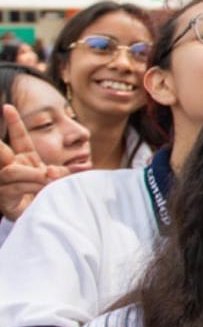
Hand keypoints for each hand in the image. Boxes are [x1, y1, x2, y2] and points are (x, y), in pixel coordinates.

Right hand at [0, 105, 67, 221]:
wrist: (42, 219)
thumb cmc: (47, 195)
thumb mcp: (59, 180)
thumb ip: (64, 172)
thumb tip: (72, 168)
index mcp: (25, 159)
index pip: (19, 138)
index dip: (14, 123)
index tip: (8, 107)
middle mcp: (11, 168)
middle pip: (3, 152)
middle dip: (0, 148)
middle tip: (6, 148)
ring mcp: (4, 183)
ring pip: (13, 171)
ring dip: (32, 175)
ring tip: (46, 180)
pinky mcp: (4, 199)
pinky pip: (14, 187)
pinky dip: (30, 186)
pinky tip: (40, 188)